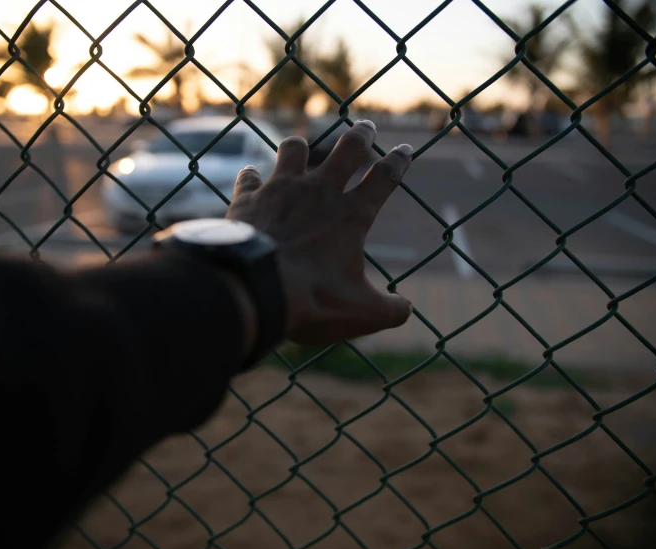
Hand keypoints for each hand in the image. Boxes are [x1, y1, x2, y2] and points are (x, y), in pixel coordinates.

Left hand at [226, 120, 413, 344]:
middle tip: (366, 127)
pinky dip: (251, 177)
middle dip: (360, 134)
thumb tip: (406, 310)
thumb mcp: (363, 314)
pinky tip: (251, 178)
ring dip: (300, 147)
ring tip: (301, 148)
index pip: (384, 179)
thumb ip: (391, 310)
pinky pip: (250, 176)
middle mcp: (319, 193)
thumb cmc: (313, 300)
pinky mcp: (248, 198)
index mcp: (351, 215)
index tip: (406, 149)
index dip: (399, 162)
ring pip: (295, 148)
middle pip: (347, 148)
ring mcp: (281, 190)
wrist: (255, 289)